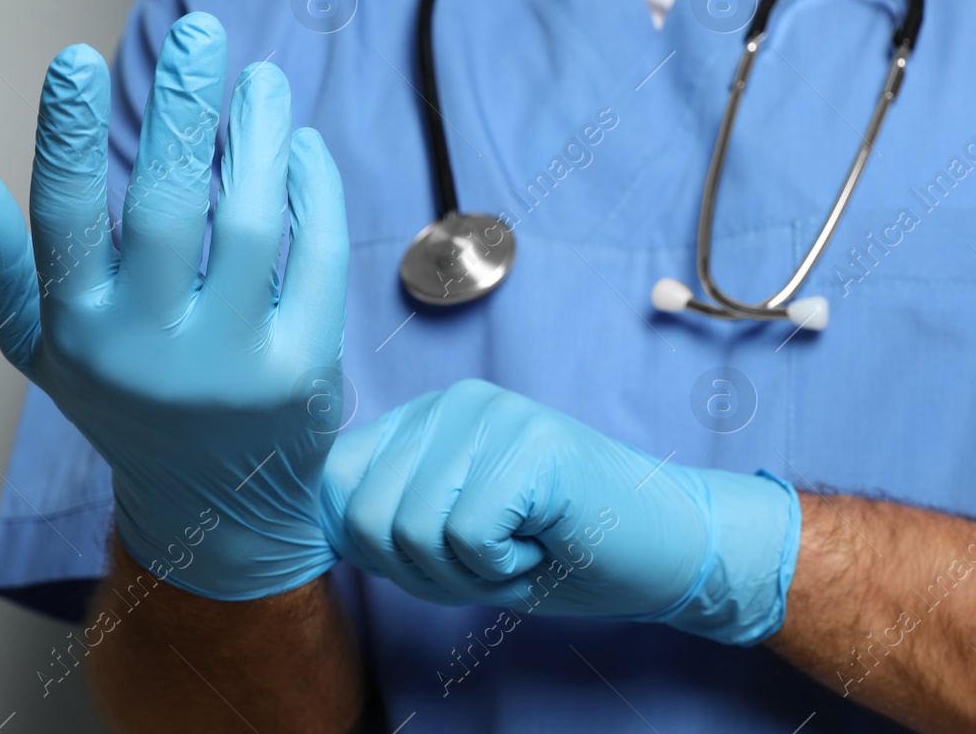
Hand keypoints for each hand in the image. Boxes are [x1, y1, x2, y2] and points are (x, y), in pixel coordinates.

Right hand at [0, 12, 349, 598]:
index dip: (66, 139)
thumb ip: (1, 264)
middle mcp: (150, 353)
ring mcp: (232, 365)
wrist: (216, 504)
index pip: (64, 223)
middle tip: (200, 31)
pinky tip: (300, 148)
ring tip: (261, 80)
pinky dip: (312, 189)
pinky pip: (318, 255)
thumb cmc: (124, 396)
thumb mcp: (45, 347)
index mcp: (78, 334)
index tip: (76, 58)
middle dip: (182, 111)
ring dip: (260, 136)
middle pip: (168, 209)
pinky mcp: (303, 371)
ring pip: (254, 223)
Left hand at [321, 379, 801, 645]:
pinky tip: (544, 542)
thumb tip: (310, 520)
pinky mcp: (530, 444)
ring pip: (411, 531)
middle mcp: (454, 403)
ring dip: (468, 573)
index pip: (334, 484)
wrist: (665, 549)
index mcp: (427, 417)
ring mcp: (494, 416)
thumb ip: (387, 518)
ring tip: (522, 545)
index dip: (376, 549)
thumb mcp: (451, 536)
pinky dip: (504, 568)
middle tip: (494, 555)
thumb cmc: (559, 549)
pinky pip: (466, 538)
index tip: (448, 554)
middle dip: (425, 570)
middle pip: (366, 519)